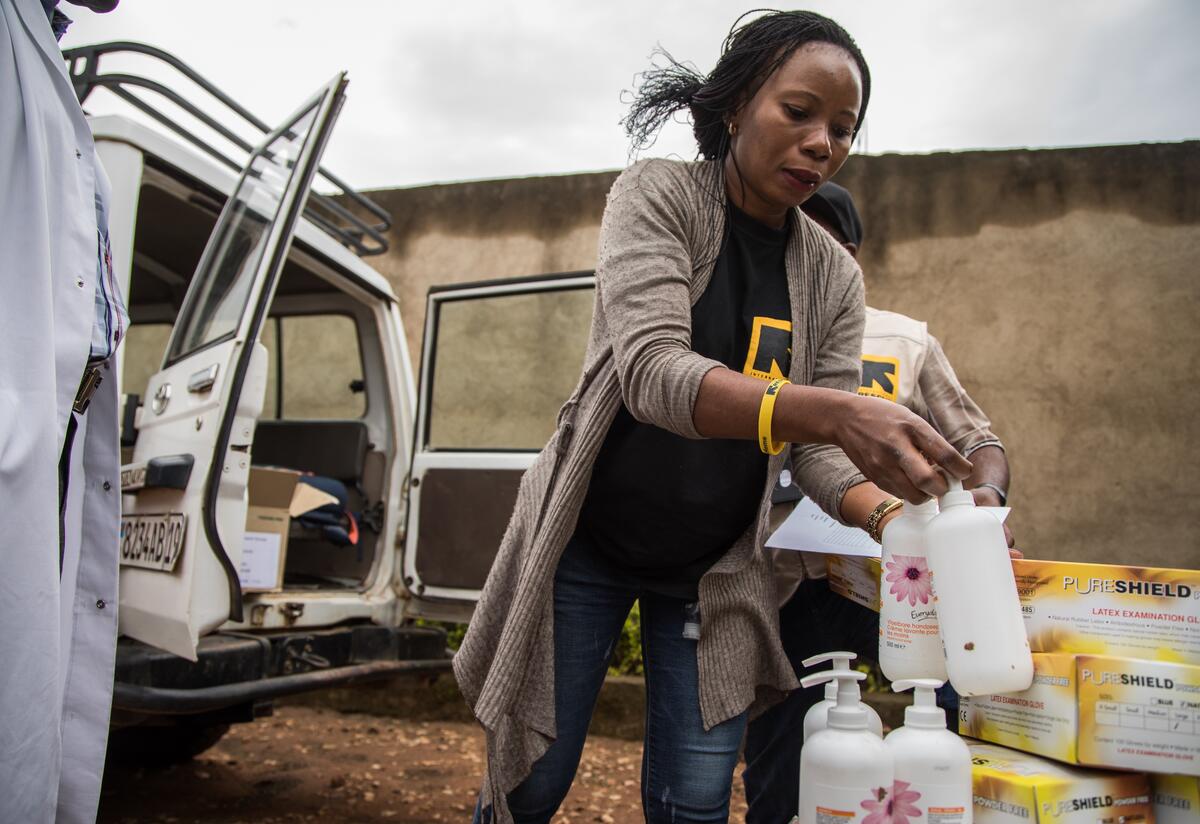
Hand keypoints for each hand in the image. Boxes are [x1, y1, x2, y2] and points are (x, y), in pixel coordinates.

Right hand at [832, 394, 972, 502]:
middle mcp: (897, 447)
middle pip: (928, 481)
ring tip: (927, 484)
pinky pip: (899, 494)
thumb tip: (952, 468)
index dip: (961, 468)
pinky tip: (909, 481)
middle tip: (945, 484)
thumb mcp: (911, 418)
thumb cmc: (884, 417)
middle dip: (943, 488)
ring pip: (914, 495)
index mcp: (911, 428)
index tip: (964, 472)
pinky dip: (910, 492)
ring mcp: (883, 465)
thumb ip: (930, 441)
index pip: (945, 454)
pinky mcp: (874, 477)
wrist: (846, 419)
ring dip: (927, 494)